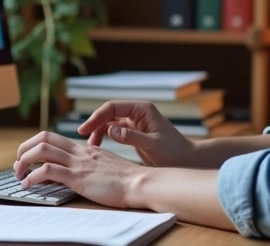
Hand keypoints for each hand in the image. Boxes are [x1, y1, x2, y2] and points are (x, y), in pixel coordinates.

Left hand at [14, 131, 144, 208]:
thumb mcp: (104, 166)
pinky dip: (33, 177)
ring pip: (41, 151)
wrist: (139, 183)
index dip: (34, 145)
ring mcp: (78, 163)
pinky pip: (49, 171)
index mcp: (85, 149)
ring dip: (23, 161)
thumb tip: (77, 170)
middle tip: (18, 164)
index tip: (28, 158)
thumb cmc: (126, 180)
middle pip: (43, 138)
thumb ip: (90, 164)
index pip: (52, 137)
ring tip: (18, 174)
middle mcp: (79, 152)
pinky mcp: (78, 178)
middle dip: (23, 149)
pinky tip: (29, 185)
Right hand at [77, 100, 196, 167]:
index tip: (85, 129)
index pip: (113, 107)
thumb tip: (110, 129)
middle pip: (109, 113)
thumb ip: (132, 137)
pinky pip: (114, 131)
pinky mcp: (134, 134)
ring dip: (98, 131)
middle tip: (82, 137)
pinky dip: (105, 137)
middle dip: (95, 123)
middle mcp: (137, 113)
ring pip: (110, 122)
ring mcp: (135, 122)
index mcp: (142, 109)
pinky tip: (98, 148)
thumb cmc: (174, 152)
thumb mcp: (152, 145)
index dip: (97, 116)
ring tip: (91, 147)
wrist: (187, 162)